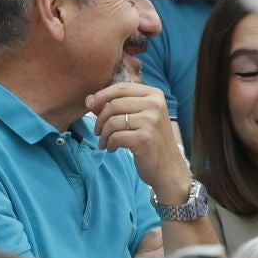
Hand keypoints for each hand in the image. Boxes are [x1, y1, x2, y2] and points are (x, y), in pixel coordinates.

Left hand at [87, 81, 188, 205]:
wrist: (169, 169)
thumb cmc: (150, 140)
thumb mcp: (136, 118)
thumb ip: (114, 106)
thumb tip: (88, 99)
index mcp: (154, 95)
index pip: (121, 88)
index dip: (102, 95)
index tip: (91, 106)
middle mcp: (155, 105)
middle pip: (114, 104)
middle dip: (100, 119)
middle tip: (98, 131)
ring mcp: (151, 122)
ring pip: (112, 121)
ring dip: (103, 134)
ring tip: (104, 142)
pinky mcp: (145, 139)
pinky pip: (115, 136)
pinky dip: (109, 143)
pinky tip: (112, 148)